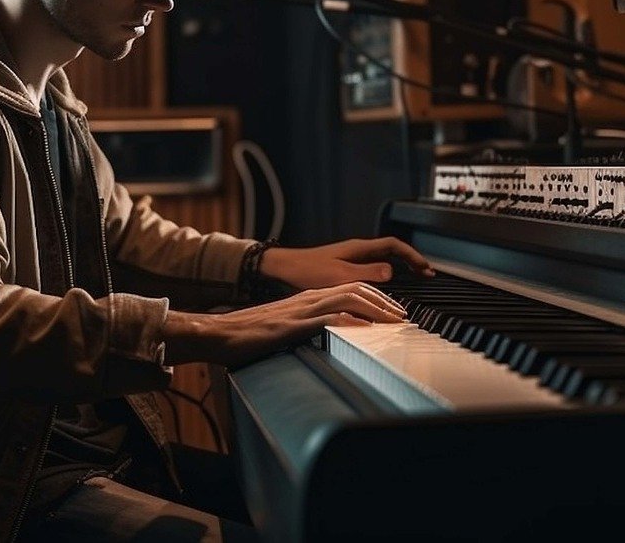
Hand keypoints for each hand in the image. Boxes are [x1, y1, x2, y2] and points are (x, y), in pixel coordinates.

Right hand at [162, 282, 407, 367]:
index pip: (351, 288)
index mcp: (307, 298)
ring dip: (375, 309)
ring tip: (394, 321)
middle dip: (384, 302)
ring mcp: (301, 311)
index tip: (393, 312)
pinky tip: (365, 329)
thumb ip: (308, 326)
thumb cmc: (248, 335)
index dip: (376, 298)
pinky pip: (327, 319)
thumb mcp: (286, 328)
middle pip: (356, 289)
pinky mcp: (293, 326)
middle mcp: (308, 298)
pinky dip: (350, 322)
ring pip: (347, 300)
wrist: (219, 333)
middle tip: (404, 316)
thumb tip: (330, 335)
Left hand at [259, 237, 434, 290]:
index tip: (425, 268)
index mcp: (359, 249)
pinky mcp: (345, 267)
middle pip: (392, 251)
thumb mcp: (340, 275)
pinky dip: (386, 273)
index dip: (411, 255)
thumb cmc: (309, 271)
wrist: (286, 268)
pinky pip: (373, 267)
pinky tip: (388, 283)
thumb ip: (366, 274)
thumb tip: (392, 271)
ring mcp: (352, 258)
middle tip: (427, 273)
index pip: (393, 246)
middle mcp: (358, 250)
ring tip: (415, 277)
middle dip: (411, 260)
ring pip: (384, 259)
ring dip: (401, 266)